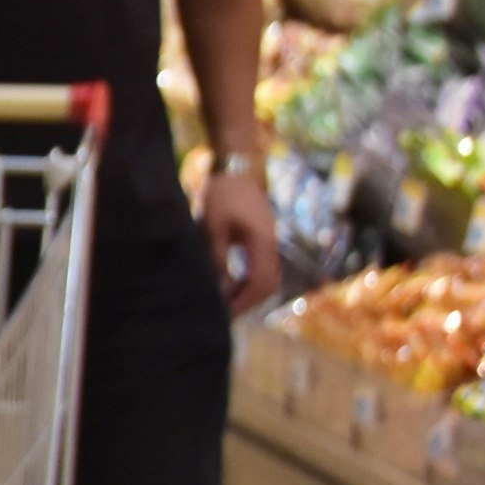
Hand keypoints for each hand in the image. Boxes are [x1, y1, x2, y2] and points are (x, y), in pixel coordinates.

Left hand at [202, 163, 280, 313]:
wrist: (237, 169)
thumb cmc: (223, 194)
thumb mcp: (213, 227)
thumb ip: (218, 258)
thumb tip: (219, 289)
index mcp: (263, 243)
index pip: (259, 283)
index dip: (242, 302)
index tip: (224, 315)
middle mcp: (271, 246)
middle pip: (267, 285)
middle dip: (247, 303)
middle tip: (224, 316)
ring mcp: (269, 243)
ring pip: (266, 278)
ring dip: (248, 293)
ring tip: (224, 304)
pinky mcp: (262, 240)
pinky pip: (260, 268)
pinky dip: (247, 281)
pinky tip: (228, 286)